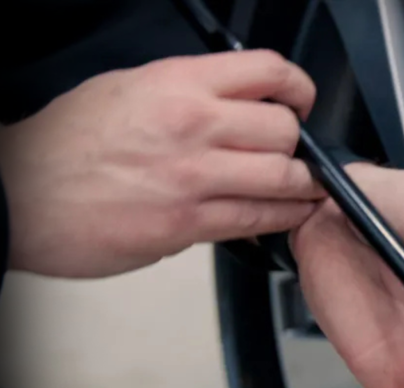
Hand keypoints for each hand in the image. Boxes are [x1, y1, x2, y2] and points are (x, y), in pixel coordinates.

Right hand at [0, 50, 324, 277]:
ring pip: (284, 178)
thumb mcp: (127, 91)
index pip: (269, 72)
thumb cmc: (63, 146)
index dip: (298, 89)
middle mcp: (192, 124)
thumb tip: (236, 106)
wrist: (17, 196)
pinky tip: (283, 214)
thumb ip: (189, 94)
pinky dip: (281, 218)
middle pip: (285, 130)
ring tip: (300, 188)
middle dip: (297, 144)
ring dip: (300, 186)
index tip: (301, 103)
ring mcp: (192, 177)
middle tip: (292, 153)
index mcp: (177, 83)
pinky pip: (257, 220)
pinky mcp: (188, 225)